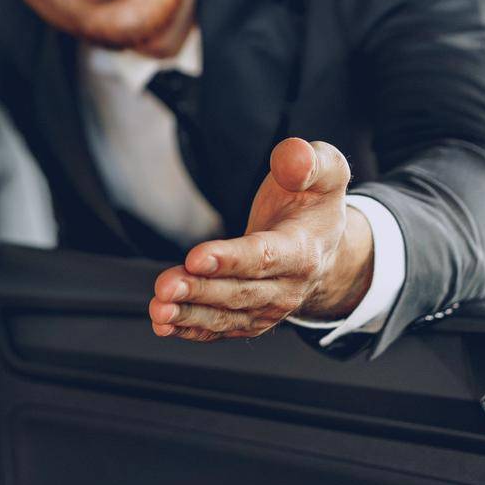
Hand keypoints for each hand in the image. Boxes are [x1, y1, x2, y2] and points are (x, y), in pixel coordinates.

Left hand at [148, 138, 373, 342]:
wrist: (323, 244)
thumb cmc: (313, 202)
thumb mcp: (324, 172)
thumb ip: (310, 161)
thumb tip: (294, 154)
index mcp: (303, 249)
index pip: (264, 256)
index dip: (230, 259)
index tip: (196, 257)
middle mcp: (288, 286)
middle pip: (240, 292)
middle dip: (200, 290)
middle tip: (165, 286)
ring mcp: (269, 307)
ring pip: (227, 315)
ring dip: (190, 314)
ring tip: (159, 310)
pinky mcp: (251, 317)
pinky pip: (220, 327)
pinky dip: (192, 329)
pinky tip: (164, 325)